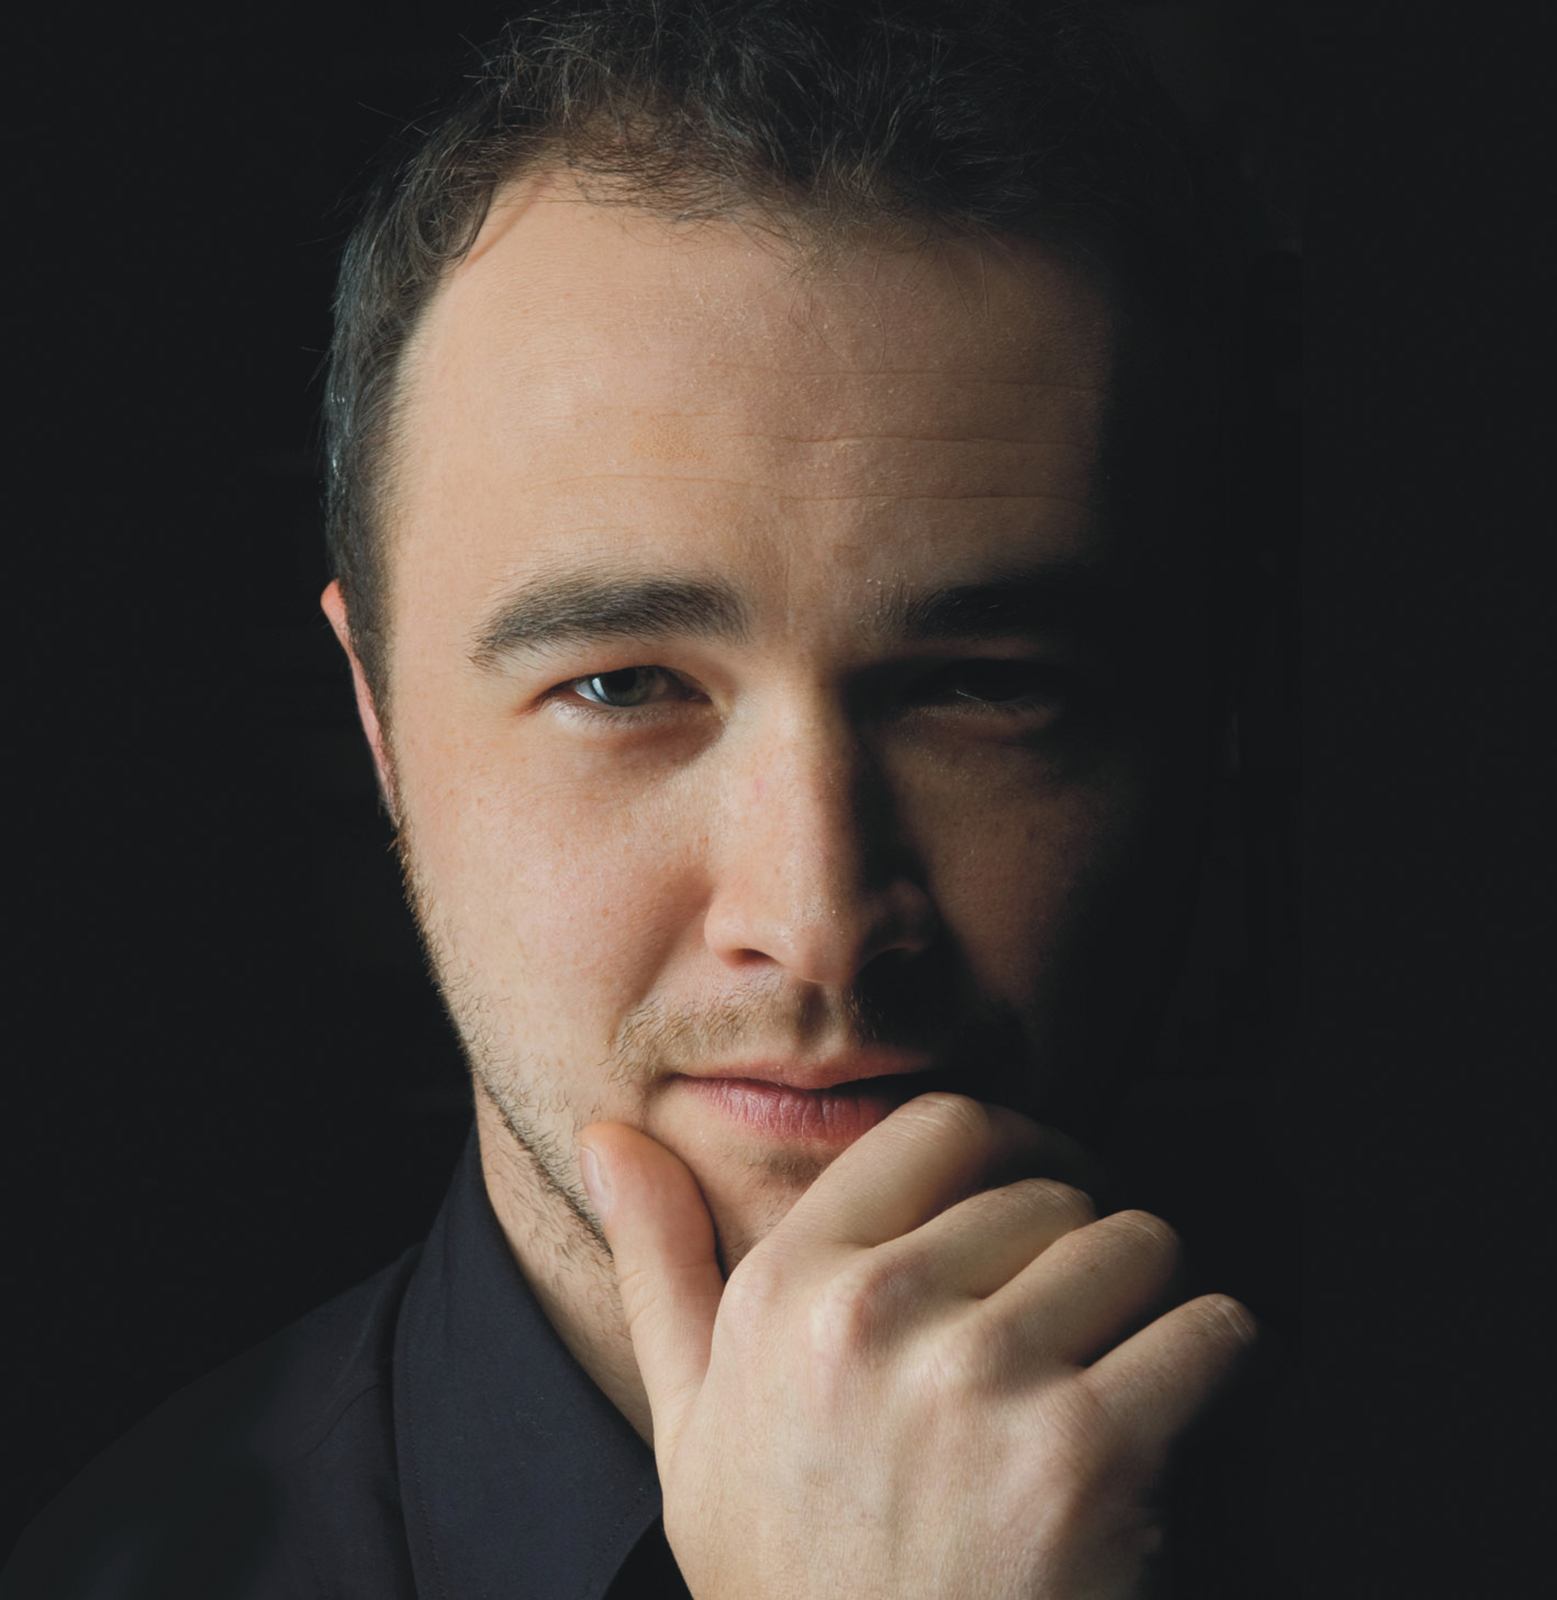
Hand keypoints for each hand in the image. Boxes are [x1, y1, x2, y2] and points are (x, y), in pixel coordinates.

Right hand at [579, 1094, 1254, 1599]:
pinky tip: (1181, 1395)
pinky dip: (1218, 1352)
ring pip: (1132, 1242)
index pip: (940, 1126)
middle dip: (1077, 1236)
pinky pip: (1207, 1330)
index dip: (1009, 1146)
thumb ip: (657, 1261)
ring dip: (1150, 1289)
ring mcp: (982, 1381)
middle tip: (1082, 1300)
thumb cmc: (785, 1575)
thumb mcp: (690, 1422)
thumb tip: (609, 1136)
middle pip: (1046, 1189)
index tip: (1035, 1187)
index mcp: (786, 1286)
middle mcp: (876, 1313)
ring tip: (1126, 1349)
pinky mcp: (1085, 1456)